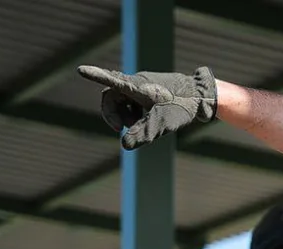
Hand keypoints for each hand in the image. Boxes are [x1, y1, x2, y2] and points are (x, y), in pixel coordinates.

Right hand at [76, 65, 217, 149]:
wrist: (202, 96)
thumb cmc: (181, 107)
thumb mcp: (162, 124)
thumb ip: (143, 134)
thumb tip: (124, 146)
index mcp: (137, 86)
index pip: (111, 80)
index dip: (95, 76)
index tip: (80, 70)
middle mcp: (137, 82)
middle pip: (112, 96)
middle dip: (113, 114)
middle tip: (121, 130)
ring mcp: (143, 84)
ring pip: (123, 100)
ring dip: (125, 115)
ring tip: (140, 125)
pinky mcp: (149, 89)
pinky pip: (133, 100)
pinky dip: (135, 112)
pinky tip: (148, 119)